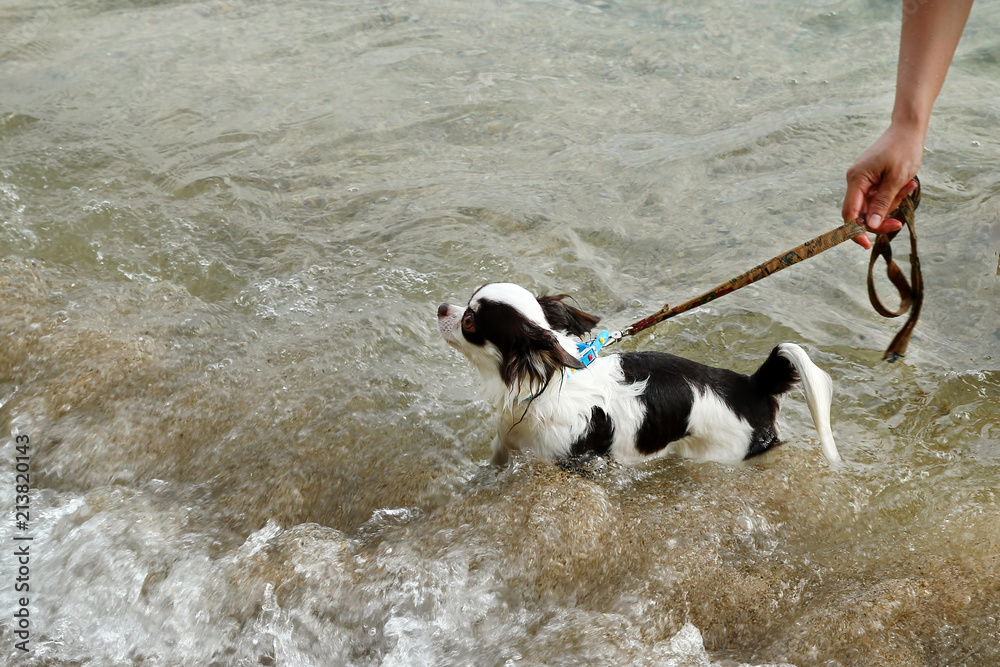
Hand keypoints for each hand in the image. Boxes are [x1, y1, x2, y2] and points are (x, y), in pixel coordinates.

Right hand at [842, 122, 923, 248]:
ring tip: (908, 187)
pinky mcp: (870, 180)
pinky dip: (891, 196)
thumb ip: (882, 203)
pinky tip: (906, 184)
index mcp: (857, 180)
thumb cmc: (904, 150)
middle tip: (899, 222)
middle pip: (860, 213)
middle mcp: (855, 181)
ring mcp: (862, 181)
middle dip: (880, 218)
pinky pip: (878, 197)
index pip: (850, 214)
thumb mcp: (896, 179)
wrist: (908, 129)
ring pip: (871, 206)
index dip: (855, 232)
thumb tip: (870, 225)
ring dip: (890, 204)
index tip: (867, 245)